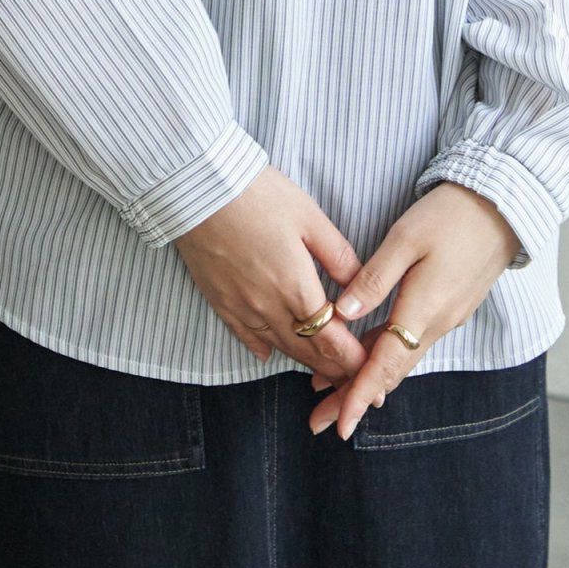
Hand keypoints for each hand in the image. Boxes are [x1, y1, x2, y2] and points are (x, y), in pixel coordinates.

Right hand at [172, 164, 379, 384]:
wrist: (199, 189)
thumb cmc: (259, 195)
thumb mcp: (310, 217)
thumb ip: (338, 256)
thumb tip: (361, 285)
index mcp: (297, 288)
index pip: (331, 341)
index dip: (352, 360)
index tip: (369, 368)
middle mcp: (269, 307)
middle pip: (307, 352)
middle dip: (334, 369)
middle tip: (354, 378)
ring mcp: (241, 308)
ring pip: (279, 348)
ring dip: (304, 362)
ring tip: (323, 370)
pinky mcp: (219, 301)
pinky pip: (246, 337)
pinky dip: (264, 348)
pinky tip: (272, 352)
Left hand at [305, 180, 520, 440]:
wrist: (502, 205)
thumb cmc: (450, 215)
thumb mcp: (405, 239)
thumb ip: (374, 278)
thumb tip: (342, 313)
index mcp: (424, 310)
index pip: (385, 365)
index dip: (358, 395)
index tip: (338, 424)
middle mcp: (438, 323)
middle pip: (390, 372)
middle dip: (355, 397)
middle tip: (321, 421)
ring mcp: (446, 317)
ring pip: (401, 359)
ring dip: (368, 379)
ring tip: (331, 392)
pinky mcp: (449, 306)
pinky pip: (412, 342)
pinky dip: (385, 356)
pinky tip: (365, 355)